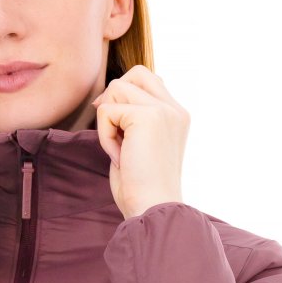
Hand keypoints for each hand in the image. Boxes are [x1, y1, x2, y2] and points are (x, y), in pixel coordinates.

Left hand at [91, 66, 187, 218]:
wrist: (153, 208)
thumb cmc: (142, 187)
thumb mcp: (140, 146)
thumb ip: (133, 119)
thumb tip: (105, 99)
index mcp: (177, 115)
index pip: (148, 80)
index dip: (124, 96)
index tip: (116, 126)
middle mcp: (175, 109)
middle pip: (135, 73)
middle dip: (114, 98)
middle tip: (114, 132)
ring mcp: (164, 111)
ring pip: (117, 88)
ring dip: (108, 120)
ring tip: (120, 149)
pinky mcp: (148, 117)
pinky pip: (107, 111)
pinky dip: (104, 135)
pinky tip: (120, 157)